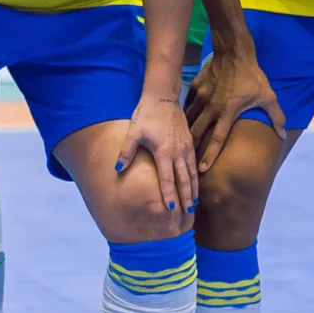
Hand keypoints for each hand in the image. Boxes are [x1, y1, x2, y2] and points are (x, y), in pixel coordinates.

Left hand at [116, 93, 198, 211]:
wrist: (163, 97)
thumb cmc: (146, 115)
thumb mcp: (133, 132)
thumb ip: (127, 151)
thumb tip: (117, 168)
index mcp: (164, 151)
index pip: (167, 178)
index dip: (169, 194)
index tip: (171, 209)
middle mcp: (178, 152)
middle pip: (183, 180)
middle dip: (185, 198)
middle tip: (187, 215)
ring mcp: (186, 148)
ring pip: (192, 173)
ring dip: (193, 190)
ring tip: (194, 205)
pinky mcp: (190, 143)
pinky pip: (195, 164)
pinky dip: (196, 177)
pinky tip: (196, 185)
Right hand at [184, 43, 282, 169]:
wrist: (233, 52)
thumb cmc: (252, 76)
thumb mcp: (268, 96)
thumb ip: (276, 117)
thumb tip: (283, 135)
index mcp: (227, 113)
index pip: (217, 139)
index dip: (210, 155)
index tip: (202, 169)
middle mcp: (211, 108)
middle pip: (196, 132)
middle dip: (190, 147)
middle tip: (186, 160)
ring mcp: (201, 97)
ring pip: (189, 119)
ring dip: (185, 131)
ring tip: (180, 142)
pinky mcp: (195, 88)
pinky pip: (187, 105)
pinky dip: (185, 113)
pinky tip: (182, 120)